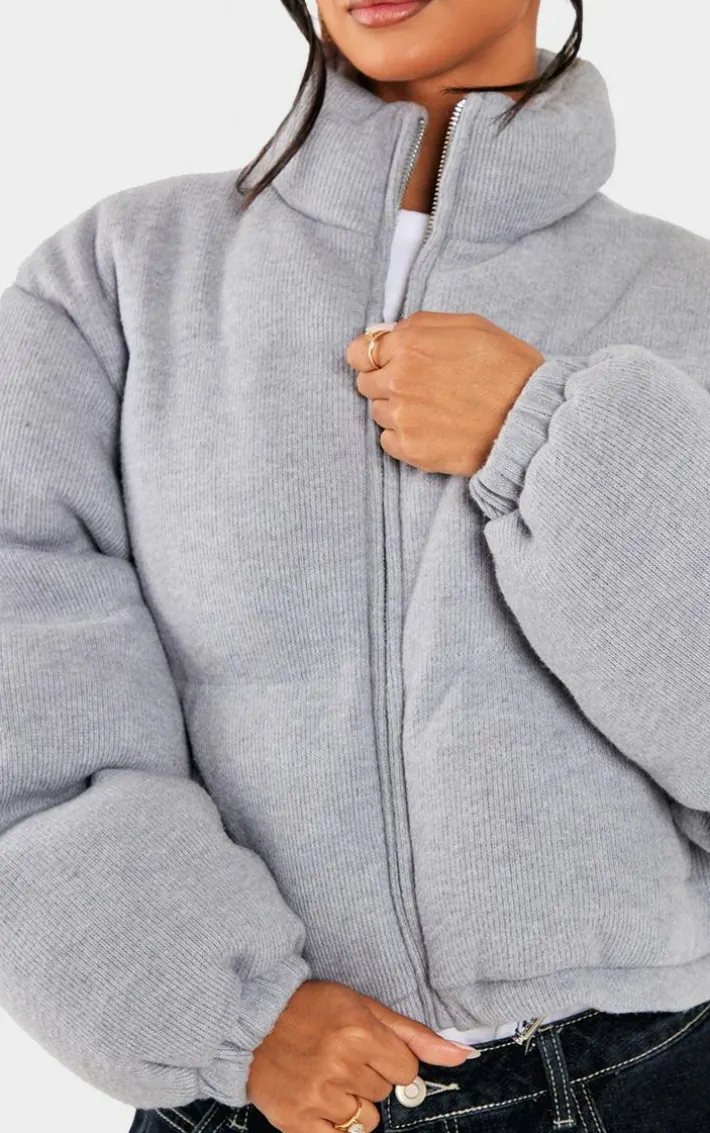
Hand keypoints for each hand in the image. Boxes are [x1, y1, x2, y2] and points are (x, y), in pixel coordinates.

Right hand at [245, 978, 478, 1132]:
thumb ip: (415, 1034)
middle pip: (385, 1093)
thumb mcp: (364, 1007)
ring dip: (352, 1102)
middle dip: (369, 1077)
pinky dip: (333, 1122)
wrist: (253, 1021)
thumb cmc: (313, 1009)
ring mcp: (318, 1096)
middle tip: (340, 1056)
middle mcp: (340, 1065)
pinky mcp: (298, 1121)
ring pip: (365, 1120)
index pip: (406, 1070)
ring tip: (326, 1075)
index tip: (368, 1048)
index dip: (390, 1060)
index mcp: (360, 1032)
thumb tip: (463, 1055)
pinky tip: (318, 1097)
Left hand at [346, 310, 544, 475]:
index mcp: (409, 345)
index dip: (372, 359)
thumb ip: (420, 325)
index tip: (387, 364)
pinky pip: (388, 441)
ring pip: (378, 413)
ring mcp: (402, 417)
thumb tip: (387, 333)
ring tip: (434, 410)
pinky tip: (433, 430)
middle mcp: (398, 380)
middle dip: (386, 384)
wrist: (531, 417)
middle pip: (365, 384)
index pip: (358, 353)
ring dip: (397, 411)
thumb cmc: (508, 367)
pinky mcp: (411, 449)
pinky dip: (404, 437)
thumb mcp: (470, 326)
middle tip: (421, 389)